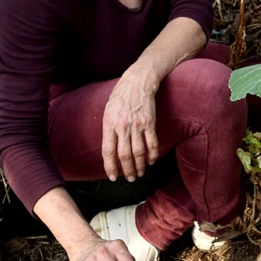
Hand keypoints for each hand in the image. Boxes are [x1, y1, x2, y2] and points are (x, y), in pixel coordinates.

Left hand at [103, 67, 159, 181]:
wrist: (138, 81)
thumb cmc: (121, 96)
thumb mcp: (108, 111)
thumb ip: (109, 129)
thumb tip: (110, 148)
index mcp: (109, 124)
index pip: (108, 151)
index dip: (110, 166)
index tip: (113, 176)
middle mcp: (122, 126)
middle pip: (124, 155)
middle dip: (127, 170)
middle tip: (130, 178)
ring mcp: (137, 125)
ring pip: (138, 152)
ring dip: (140, 166)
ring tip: (140, 173)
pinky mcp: (150, 122)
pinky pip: (152, 143)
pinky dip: (152, 155)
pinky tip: (151, 161)